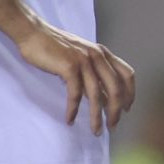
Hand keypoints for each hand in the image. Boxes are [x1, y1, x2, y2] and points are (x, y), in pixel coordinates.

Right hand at [13, 21, 134, 132]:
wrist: (34, 33)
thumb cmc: (55, 47)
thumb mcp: (81, 57)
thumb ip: (94, 74)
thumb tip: (104, 99)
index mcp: (103, 53)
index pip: (127, 74)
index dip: (130, 94)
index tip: (127, 109)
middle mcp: (97, 56)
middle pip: (115, 89)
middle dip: (115, 111)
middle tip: (112, 127)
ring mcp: (84, 61)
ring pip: (96, 95)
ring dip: (97, 116)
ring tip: (95, 130)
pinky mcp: (69, 67)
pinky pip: (75, 94)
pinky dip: (73, 109)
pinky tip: (70, 119)